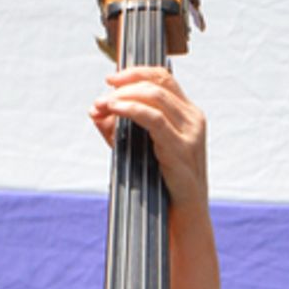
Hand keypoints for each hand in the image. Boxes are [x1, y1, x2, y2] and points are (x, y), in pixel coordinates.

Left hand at [89, 66, 208, 213]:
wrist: (183, 216)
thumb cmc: (162, 185)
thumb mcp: (139, 150)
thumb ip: (118, 129)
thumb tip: (95, 111)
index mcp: (188, 114)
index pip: (164, 78)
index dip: (136, 72)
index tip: (111, 79)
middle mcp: (193, 118)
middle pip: (156, 84)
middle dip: (123, 87)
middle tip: (100, 98)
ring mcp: (190, 132)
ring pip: (154, 97)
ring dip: (123, 97)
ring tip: (102, 104)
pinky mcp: (181, 148)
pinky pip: (153, 119)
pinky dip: (130, 110)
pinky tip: (114, 110)